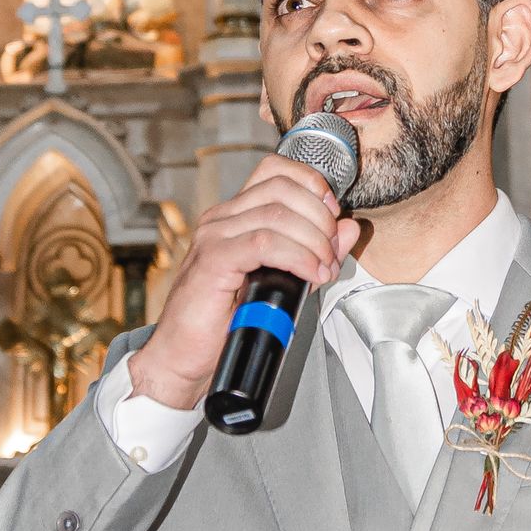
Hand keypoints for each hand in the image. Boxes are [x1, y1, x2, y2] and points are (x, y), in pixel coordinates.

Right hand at [129, 154, 359, 412]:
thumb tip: (348, 228)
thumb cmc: (223, 324)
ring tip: (323, 269)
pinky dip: (297, 256)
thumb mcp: (284, 281)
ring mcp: (214, 236)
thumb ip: (316, 251)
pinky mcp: (213, 261)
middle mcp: (221, 218)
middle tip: (331, 251)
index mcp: (234, 216)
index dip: (311, 182)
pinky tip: (310, 274)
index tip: (332, 212)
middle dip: (319, 217)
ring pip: (277, 214)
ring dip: (313, 240)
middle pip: (282, 188)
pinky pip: (264, 243)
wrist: (182, 359)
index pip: (274, 171)